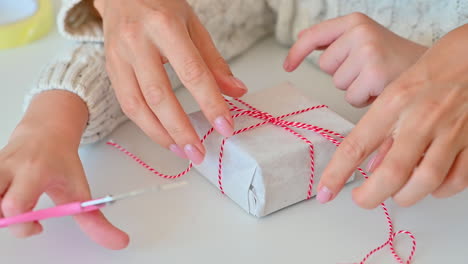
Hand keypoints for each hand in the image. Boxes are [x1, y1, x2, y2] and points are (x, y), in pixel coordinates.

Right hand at [0, 91, 128, 248]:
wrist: (47, 130)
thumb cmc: (61, 161)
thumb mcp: (80, 189)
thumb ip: (95, 220)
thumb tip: (119, 242)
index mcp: (34, 172)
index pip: (15, 206)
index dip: (24, 225)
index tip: (39, 226)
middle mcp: (9, 168)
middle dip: (8, 219)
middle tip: (25, 216)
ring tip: (16, 206)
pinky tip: (7, 198)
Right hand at [94, 0, 247, 163]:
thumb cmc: (160, 5)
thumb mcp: (193, 25)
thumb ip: (214, 61)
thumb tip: (236, 93)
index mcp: (165, 27)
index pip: (193, 73)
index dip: (210, 103)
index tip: (226, 126)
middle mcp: (138, 42)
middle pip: (160, 96)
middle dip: (182, 130)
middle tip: (199, 152)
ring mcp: (119, 56)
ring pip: (137, 105)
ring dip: (160, 135)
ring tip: (182, 152)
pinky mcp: (110, 68)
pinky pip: (126, 103)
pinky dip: (145, 125)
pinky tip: (163, 136)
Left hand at [284, 13, 426, 106]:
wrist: (428, 71)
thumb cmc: (392, 59)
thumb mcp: (363, 40)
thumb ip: (335, 40)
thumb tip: (301, 40)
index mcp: (355, 22)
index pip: (314, 35)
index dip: (297, 52)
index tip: (287, 65)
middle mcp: (360, 33)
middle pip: (325, 65)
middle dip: (342, 73)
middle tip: (367, 69)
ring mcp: (367, 52)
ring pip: (338, 83)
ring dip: (353, 87)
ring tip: (375, 78)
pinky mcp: (374, 74)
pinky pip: (350, 97)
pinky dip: (363, 99)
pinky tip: (379, 88)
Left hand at [315, 25, 467, 206]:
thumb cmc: (434, 70)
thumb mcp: (397, 91)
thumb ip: (384, 129)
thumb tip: (371, 167)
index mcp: (393, 103)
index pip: (356, 145)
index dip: (336, 174)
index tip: (324, 192)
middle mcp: (420, 119)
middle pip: (392, 173)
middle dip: (371, 195)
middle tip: (362, 200)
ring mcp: (450, 131)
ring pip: (425, 181)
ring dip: (406, 196)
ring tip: (396, 194)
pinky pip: (457, 179)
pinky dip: (440, 190)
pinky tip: (429, 187)